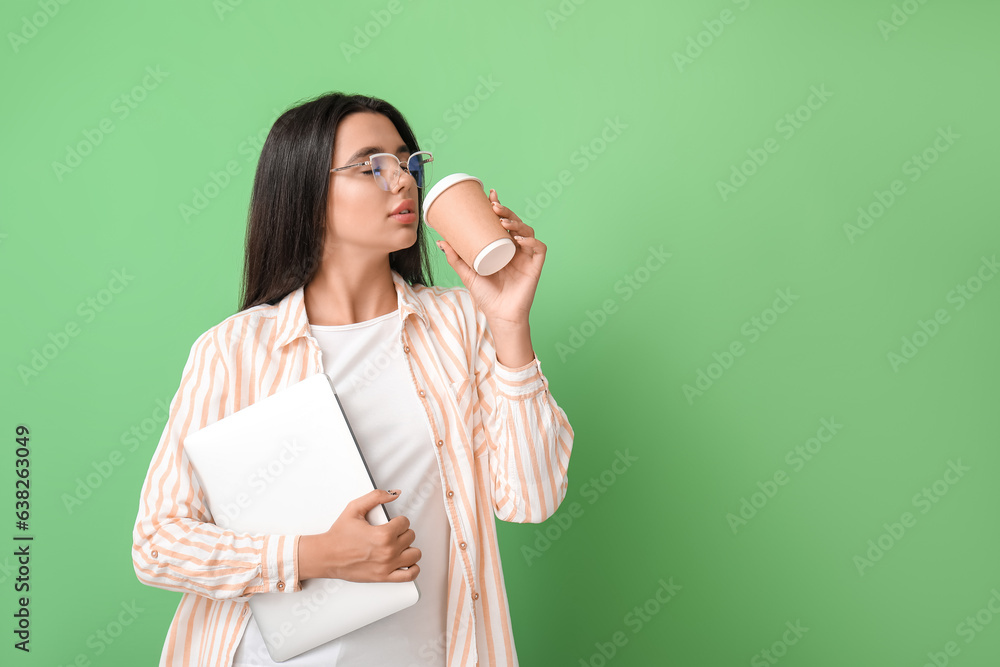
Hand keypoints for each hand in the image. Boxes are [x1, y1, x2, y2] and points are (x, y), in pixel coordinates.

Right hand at [298, 489, 419, 582]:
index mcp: (383, 534)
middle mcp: (387, 551)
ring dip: (408, 548)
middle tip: (391, 533)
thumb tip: (394, 494)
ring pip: (414, 554)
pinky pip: (410, 575)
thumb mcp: (355, 508)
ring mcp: (387, 566)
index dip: (398, 520)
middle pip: (410, 536)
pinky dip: (413, 568)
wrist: (327, 556)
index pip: (405, 522)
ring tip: (398, 546)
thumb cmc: (339, 535)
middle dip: (402, 532)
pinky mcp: (384, 577)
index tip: (391, 523)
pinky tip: (405, 561)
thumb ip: (376, 497)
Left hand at [436, 188, 546, 329]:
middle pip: (515, 222)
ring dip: (517, 223)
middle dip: (506, 211)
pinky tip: (520, 239)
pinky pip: (539, 248)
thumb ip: (456, 257)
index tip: (490, 194)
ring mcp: (526, 256)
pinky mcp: (535, 266)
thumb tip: (441, 241)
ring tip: (504, 222)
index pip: (502, 221)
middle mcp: (515, 249)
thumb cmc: (486, 295)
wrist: (499, 315)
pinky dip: (531, 240)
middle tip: (494, 206)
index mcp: (501, 247)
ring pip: (528, 230)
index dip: (499, 206)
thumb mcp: (467, 273)